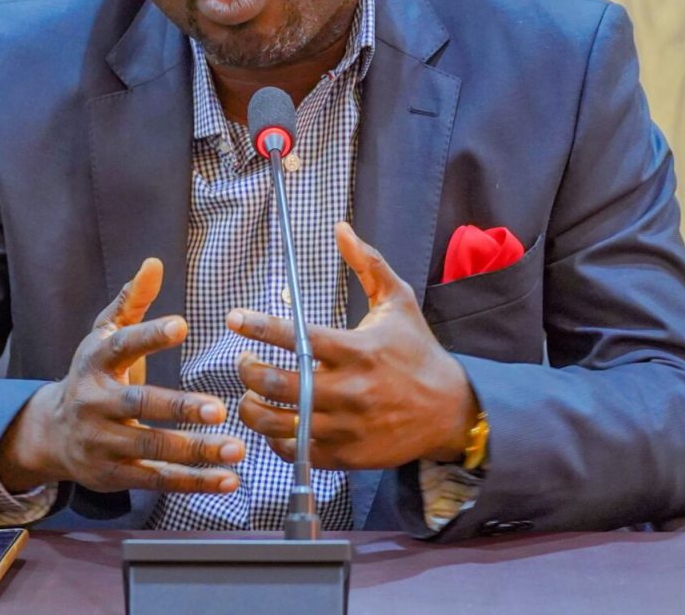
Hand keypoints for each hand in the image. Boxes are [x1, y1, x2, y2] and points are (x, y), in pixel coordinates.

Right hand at [0, 257, 245, 493]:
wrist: (51, 433)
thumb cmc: (93, 376)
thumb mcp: (104, 336)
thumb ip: (131, 301)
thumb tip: (153, 263)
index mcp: (95, 362)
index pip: (122, 346)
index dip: (150, 335)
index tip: (183, 325)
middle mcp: (95, 402)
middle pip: (139, 405)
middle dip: (179, 408)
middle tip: (219, 408)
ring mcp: (103, 442)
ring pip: (152, 448)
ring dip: (196, 451)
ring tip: (236, 449)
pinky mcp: (114, 475)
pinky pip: (157, 480)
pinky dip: (193, 481)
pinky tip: (228, 479)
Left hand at [229, 222, 479, 471]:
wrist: (450, 411)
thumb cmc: (418, 352)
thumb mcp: (398, 302)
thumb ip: (369, 264)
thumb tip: (341, 228)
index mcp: (356, 351)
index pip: (296, 338)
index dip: (258, 327)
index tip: (234, 319)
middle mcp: (347, 391)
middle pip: (276, 384)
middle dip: (248, 370)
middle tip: (243, 361)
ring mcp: (345, 427)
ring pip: (278, 423)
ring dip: (254, 407)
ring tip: (251, 394)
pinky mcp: (346, 456)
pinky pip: (296, 452)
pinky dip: (277, 439)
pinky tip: (275, 423)